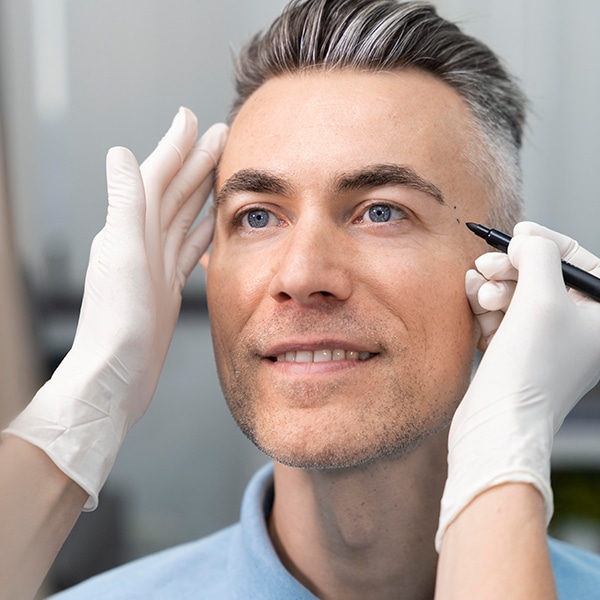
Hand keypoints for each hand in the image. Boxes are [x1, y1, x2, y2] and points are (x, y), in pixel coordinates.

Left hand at [3, 108, 227, 508]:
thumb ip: (124, 205)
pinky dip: (201, 232)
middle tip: (221, 137)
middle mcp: (141, 243)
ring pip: (183, 218)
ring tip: (223, 174)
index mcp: (130, 230)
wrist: (118, 376)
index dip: (175, 147)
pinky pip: (187, 250)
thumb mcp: (122, 256)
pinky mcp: (165, 288)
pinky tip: (214, 226)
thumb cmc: (117, 323)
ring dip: (201, 193)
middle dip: (195, 163)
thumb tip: (119, 152)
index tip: (193, 120)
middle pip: (173, 193)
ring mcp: (154, 266)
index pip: (155, 178)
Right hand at [436, 222, 599, 548]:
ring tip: (478, 293)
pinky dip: (488, 307)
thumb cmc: (531, 368)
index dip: (547, 242)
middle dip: (512, 268)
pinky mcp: (521, 354)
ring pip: (520, 296)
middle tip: (485, 265)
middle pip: (544, 277)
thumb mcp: (541, 298)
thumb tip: (526, 240)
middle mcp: (580, 330)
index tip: (517, 234)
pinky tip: (474, 304)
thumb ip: (538, 255)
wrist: (499, 424)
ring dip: (495, 287)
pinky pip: (505, 316)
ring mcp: (550, 344)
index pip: (579, 262)